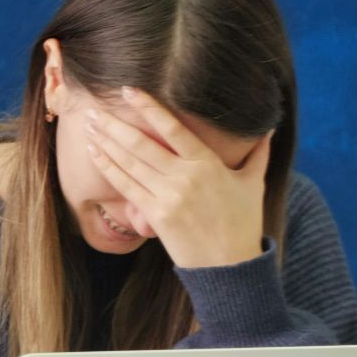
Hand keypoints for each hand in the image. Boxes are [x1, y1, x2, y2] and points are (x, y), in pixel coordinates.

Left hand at [84, 86, 271, 267]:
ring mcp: (167, 196)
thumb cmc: (243, 223)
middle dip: (114, 125)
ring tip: (88, 125)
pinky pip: (126, 186)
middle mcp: (185, 176)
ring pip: (129, 162)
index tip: (128, 90)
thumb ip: (257, 154)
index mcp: (208, 163)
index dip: (149, 107)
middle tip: (93, 109)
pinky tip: (94, 153)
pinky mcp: (155, 215)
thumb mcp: (252, 184)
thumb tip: (268, 130)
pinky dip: (108, 168)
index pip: (173, 128)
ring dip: (106, 142)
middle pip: (142, 144)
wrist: (230, 265)